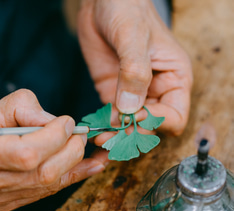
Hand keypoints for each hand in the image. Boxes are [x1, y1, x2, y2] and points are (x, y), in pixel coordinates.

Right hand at [0, 89, 104, 210]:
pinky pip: (49, 192)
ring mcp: (1, 198)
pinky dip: (74, 176)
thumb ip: (21, 108)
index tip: (67, 121)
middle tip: (78, 134)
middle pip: (45, 173)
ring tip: (94, 149)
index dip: (54, 136)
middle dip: (71, 149)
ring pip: (50, 185)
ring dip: (78, 164)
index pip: (28, 153)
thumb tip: (54, 120)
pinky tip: (92, 166)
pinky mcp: (10, 202)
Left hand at [78, 0, 192, 138]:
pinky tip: (95, 127)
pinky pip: (113, 117)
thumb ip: (135, 72)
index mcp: (174, 79)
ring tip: (100, 135)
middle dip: (132, 134)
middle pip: (151, 127)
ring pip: (131, 126)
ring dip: (116, 135)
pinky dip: (105, 125)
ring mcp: (134, 95)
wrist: (103, 3)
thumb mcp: (134, 36)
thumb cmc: (127, 9)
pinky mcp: (115, 94)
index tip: (133, 115)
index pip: (174, 117)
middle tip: (110, 137)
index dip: (155, 122)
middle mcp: (157, 91)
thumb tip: (130, 109)